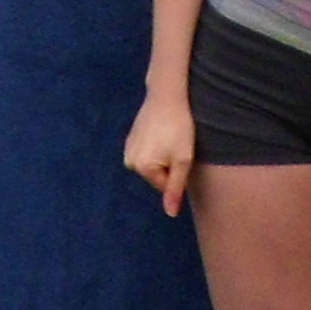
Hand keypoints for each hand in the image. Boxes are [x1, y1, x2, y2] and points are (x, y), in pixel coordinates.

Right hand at [125, 91, 195, 215]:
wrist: (167, 95)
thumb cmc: (179, 128)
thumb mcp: (183, 160)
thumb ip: (175, 189)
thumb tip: (170, 214)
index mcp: (141, 168)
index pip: (165, 185)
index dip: (177, 171)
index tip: (181, 153)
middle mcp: (129, 161)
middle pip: (156, 175)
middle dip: (168, 164)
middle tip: (176, 144)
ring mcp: (127, 149)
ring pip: (152, 164)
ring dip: (162, 155)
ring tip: (169, 136)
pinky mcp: (129, 138)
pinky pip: (146, 152)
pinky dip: (155, 146)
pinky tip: (162, 131)